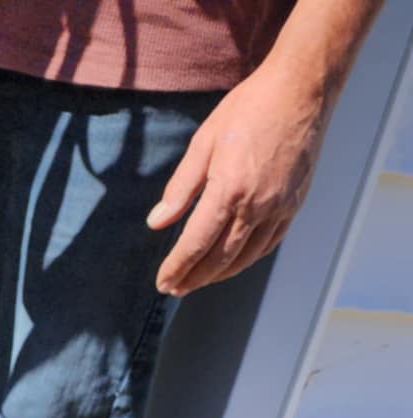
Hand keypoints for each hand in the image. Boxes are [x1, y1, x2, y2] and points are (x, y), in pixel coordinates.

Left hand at [148, 61, 331, 295]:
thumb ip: (180, 188)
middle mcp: (256, 205)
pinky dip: (248, 259)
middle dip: (195, 278)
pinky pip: (268, 244)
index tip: (163, 281)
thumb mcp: (204, 142)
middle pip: (220, 259)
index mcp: (228, 190)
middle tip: (175, 288)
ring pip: (246, 257)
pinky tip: (233, 262)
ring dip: (220, 274)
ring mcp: (279, 207)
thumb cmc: (250, 107)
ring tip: (199, 280)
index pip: (196, 244)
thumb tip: (157, 223)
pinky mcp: (294, 203)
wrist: (302, 88)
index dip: (177, 267)